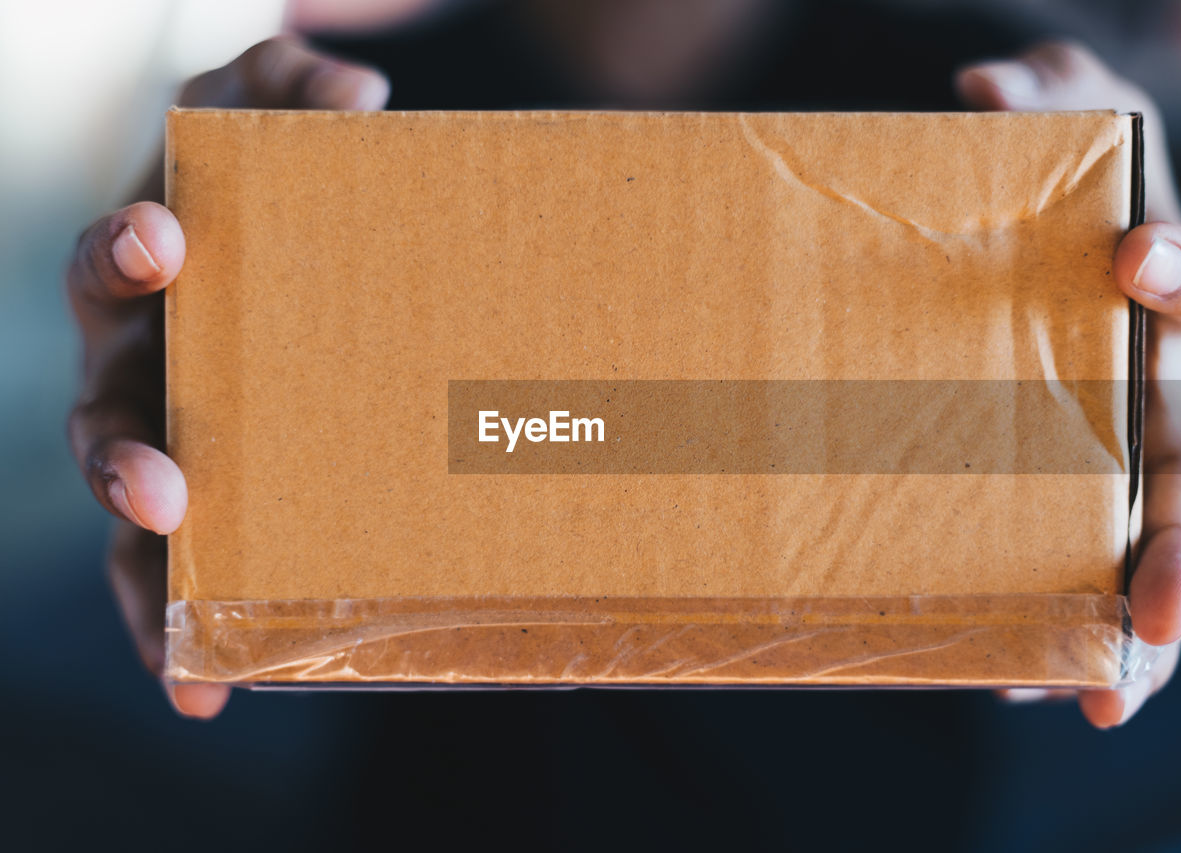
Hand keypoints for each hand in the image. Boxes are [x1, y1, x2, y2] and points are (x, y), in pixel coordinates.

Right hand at [67, 38, 388, 718]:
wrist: (283, 249)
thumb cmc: (266, 189)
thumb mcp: (272, 119)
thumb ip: (292, 90)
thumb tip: (354, 97)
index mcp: (152, 278)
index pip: (113, 267)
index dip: (128, 256)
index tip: (165, 246)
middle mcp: (143, 371)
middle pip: (103, 418)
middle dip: (121, 456)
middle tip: (160, 487)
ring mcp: (173, 443)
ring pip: (131, 526)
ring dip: (150, 579)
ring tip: (182, 641)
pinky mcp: (219, 504)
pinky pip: (182, 579)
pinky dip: (184, 636)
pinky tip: (207, 691)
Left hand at [956, 43, 1180, 726]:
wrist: (1034, 241)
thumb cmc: (1061, 183)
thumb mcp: (1066, 113)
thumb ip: (1043, 90)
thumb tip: (984, 91)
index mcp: (1175, 298)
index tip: (1137, 257)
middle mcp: (1161, 394)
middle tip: (1166, 613)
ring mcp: (1114, 459)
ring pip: (1145, 555)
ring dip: (1131, 631)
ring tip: (1104, 699)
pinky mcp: (1058, 497)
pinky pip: (1070, 571)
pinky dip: (1052, 628)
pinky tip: (1012, 677)